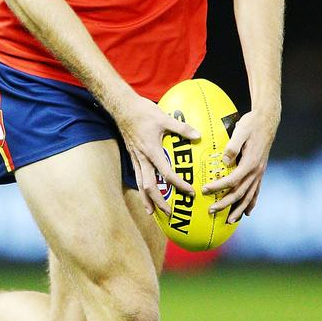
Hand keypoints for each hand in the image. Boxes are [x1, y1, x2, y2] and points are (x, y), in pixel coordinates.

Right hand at [118, 95, 199, 215]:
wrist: (123, 107)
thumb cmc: (143, 112)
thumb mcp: (164, 118)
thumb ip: (182, 129)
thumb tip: (198, 136)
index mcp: (151, 151)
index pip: (166, 173)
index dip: (179, 184)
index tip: (190, 191)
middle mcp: (142, 158)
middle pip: (149, 186)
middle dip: (159, 201)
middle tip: (170, 213)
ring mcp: (135, 158)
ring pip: (139, 184)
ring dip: (146, 199)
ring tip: (152, 212)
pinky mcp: (132, 155)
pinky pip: (136, 176)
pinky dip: (141, 188)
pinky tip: (144, 192)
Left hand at [202, 108, 278, 222]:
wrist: (267, 120)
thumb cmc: (251, 124)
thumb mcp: (241, 130)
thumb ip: (233, 146)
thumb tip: (224, 160)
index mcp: (250, 162)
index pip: (232, 180)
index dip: (218, 187)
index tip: (204, 190)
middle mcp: (256, 171)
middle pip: (240, 193)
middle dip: (225, 203)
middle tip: (210, 210)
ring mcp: (259, 172)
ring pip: (249, 196)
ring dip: (239, 209)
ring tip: (229, 220)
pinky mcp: (260, 171)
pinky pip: (256, 191)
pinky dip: (251, 203)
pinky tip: (247, 212)